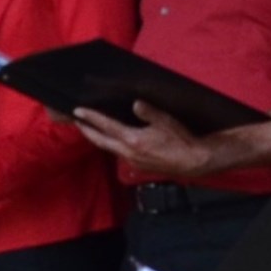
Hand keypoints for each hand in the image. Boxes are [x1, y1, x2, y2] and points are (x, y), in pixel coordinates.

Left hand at [72, 103, 214, 182]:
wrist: (193, 161)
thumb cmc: (181, 140)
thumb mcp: (165, 120)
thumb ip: (147, 111)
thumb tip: (135, 104)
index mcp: (133, 140)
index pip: (106, 126)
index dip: (91, 117)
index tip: (78, 111)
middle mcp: (128, 153)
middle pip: (100, 141)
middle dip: (87, 131)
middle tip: (77, 122)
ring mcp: (132, 161)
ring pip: (109, 148)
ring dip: (98, 139)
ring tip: (91, 129)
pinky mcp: (138, 166)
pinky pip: (119, 154)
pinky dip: (112, 145)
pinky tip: (113, 140)